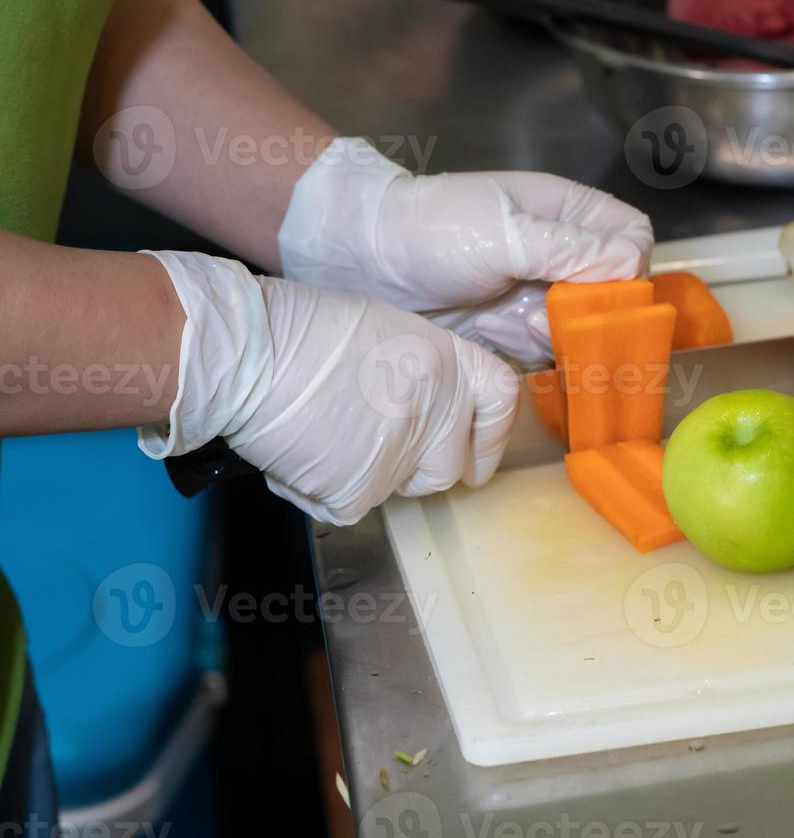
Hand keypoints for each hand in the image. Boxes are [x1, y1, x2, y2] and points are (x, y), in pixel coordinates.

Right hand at [139, 251, 518, 524]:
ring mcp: (402, 456)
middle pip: (450, 464)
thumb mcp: (386, 331)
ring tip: (328, 435)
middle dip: (420, 465)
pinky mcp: (361, 490)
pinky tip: (301, 453)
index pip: (500, 401)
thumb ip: (425, 373)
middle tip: (374, 443)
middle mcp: (438, 411)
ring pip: (402, 488)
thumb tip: (433, 407)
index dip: (490, 432)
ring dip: (373, 474)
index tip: (476, 450)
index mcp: (448, 361)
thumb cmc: (300, 333)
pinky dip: (325, 490)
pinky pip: (352, 507)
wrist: (247, 353)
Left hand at [276, 138, 653, 364]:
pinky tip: (499, 334)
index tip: (606, 288)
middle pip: (616, 290)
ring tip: (516, 324)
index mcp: (564, 210)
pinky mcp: (513, 326)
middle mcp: (559, 250)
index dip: (630, 266)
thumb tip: (632, 264)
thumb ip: (571, 248)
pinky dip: (535, 351)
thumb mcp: (505, 233)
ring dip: (560, 334)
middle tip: (552, 316)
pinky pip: (551, 349)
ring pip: (586, 325)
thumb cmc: (431, 229)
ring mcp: (537, 291)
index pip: (632, 237)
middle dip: (592, 310)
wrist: (363, 260)